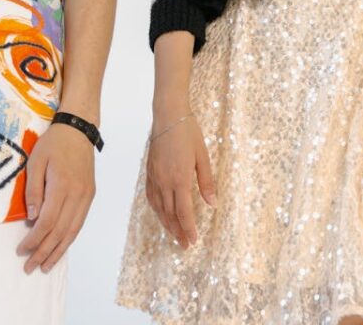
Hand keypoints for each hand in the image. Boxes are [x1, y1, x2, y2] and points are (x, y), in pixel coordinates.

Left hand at [16, 119, 96, 273]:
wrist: (79, 129)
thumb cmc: (53, 144)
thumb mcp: (35, 162)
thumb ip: (33, 191)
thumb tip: (32, 218)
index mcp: (62, 186)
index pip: (47, 222)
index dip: (34, 240)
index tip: (21, 250)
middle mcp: (77, 195)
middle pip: (61, 231)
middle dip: (45, 252)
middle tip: (30, 267)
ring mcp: (86, 196)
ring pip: (73, 231)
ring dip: (59, 251)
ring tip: (46, 266)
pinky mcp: (90, 196)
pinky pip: (80, 223)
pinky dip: (69, 239)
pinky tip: (60, 247)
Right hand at [145, 109, 215, 248]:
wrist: (168, 117)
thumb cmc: (189, 134)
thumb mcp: (203, 157)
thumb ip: (207, 182)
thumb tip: (213, 204)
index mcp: (180, 179)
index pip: (184, 211)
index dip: (189, 228)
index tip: (193, 241)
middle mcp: (165, 181)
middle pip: (170, 214)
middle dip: (178, 231)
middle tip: (185, 245)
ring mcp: (155, 177)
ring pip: (159, 208)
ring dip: (167, 224)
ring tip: (174, 235)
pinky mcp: (150, 172)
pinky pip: (151, 197)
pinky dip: (156, 210)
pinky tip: (161, 215)